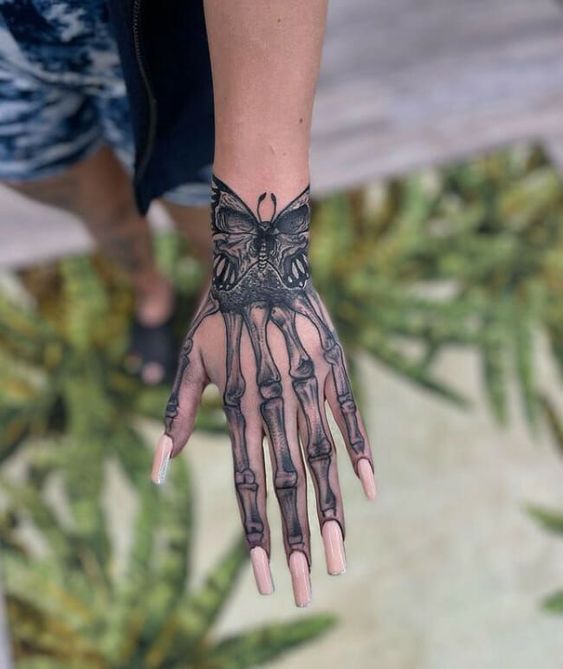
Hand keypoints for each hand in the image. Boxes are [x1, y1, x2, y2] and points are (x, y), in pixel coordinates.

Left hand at [151, 176, 375, 606]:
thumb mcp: (189, 362)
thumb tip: (161, 468)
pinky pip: (350, 419)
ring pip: (323, 460)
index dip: (257, 535)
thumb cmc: (219, 315)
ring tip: (343, 555)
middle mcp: (277, 406)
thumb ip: (177, 415)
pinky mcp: (335, 370)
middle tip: (312, 587)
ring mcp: (310, 388)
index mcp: (240, 408)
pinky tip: (368, 489)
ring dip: (333, 511)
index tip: (265, 579)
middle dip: (299, 541)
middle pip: (288, 485)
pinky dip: (359, 454)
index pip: (249, 486)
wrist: (259, 261)